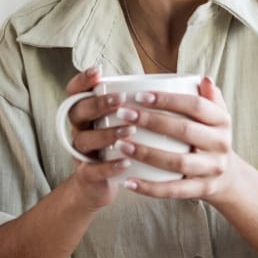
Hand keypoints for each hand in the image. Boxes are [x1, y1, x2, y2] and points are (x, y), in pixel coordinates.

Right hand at [63, 67, 134, 209]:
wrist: (101, 185)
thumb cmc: (120, 146)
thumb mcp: (124, 122)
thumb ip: (140, 103)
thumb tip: (182, 82)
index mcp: (87, 113)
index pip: (76, 91)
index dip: (82, 80)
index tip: (98, 71)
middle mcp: (80, 129)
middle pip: (77, 111)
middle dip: (98, 104)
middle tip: (121, 100)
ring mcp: (81, 152)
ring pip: (84, 139)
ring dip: (106, 134)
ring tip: (129, 131)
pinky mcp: (86, 175)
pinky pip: (91, 170)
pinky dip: (108, 167)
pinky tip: (125, 162)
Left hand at [116, 77, 244, 203]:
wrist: (228, 177)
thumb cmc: (210, 137)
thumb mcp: (216, 116)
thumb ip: (208, 97)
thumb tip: (203, 79)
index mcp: (222, 120)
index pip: (196, 106)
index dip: (168, 100)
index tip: (139, 95)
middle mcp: (221, 144)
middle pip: (185, 130)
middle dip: (151, 121)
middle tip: (123, 114)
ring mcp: (212, 169)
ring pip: (178, 162)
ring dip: (146, 153)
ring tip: (120, 145)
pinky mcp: (202, 189)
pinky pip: (174, 191)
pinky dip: (150, 188)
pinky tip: (128, 182)